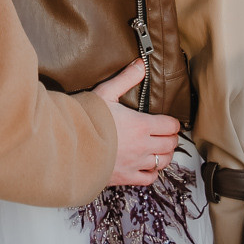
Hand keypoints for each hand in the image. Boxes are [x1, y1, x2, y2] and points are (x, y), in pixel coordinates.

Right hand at [93, 59, 180, 185]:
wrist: (71, 146)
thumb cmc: (87, 119)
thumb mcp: (106, 93)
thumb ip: (126, 78)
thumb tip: (140, 64)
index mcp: (142, 125)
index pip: (171, 125)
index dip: (172, 122)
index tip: (168, 121)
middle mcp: (143, 145)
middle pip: (170, 144)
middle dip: (171, 138)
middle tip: (166, 134)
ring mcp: (136, 163)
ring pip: (163, 162)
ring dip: (165, 155)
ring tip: (159, 149)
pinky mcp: (126, 177)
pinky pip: (149, 178)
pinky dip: (152, 172)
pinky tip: (147, 166)